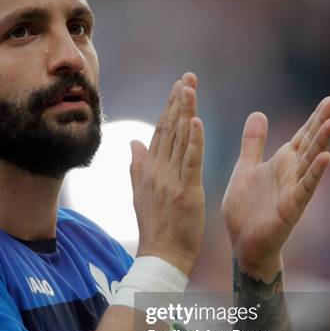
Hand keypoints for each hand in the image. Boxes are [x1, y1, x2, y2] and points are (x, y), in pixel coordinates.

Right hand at [130, 73, 204, 276]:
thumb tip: (133, 142)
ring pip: (178, 139)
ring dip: (185, 111)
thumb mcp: (140, 193)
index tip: (177, 87)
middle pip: (168, 129)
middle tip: (187, 76)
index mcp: (148, 170)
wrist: (161, 254)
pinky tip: (196, 120)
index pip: (159, 132)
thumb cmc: (155, 226)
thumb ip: (137, 165)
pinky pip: (190, 161)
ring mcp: (170, 180)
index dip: (168, 108)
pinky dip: (193, 140)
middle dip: (178, 101)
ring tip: (190, 87)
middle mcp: (157, 170)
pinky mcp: (185, 191)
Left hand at [222, 96, 329, 278]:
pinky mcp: (291, 208)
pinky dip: (314, 174)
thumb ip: (253, 143)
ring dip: (321, 144)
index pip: (302, 135)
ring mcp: (293, 190)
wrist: (241, 241)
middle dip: (322, 122)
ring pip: (311, 163)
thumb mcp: (246, 167)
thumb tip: (258, 113)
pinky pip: (305, 188)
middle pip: (310, 143)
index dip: (315, 117)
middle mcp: (291, 173)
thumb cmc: (246, 208)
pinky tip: (326, 158)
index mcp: (281, 162)